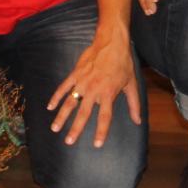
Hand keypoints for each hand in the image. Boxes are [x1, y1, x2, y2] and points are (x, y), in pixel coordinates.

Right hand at [46, 24, 142, 147]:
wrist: (111, 42)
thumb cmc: (123, 63)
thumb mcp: (132, 84)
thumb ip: (134, 104)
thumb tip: (138, 121)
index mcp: (109, 94)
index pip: (104, 117)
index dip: (100, 132)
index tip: (96, 144)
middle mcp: (94, 90)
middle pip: (83, 114)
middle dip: (75, 129)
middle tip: (69, 142)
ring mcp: (82, 82)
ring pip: (70, 102)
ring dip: (62, 116)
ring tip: (55, 129)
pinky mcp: (75, 74)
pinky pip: (63, 87)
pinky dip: (56, 97)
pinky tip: (50, 107)